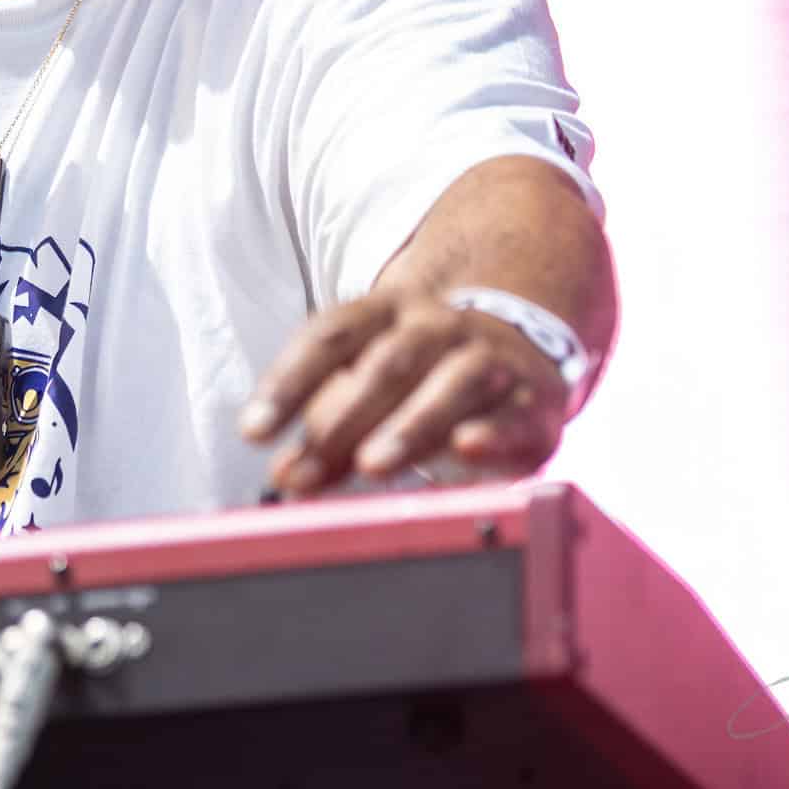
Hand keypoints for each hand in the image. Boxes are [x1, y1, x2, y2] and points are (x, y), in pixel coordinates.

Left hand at [241, 281, 568, 496]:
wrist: (522, 334)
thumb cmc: (425, 369)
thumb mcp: (370, 383)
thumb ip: (328, 432)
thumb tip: (286, 476)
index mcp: (386, 312)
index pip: (329, 336)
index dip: (288, 381)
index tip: (252, 430)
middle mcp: (438, 326)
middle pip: (388, 363)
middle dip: (345, 416)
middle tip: (308, 467)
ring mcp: (489, 357)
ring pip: (451, 383)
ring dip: (410, 426)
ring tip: (373, 465)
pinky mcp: (535, 399)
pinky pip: (513, 414)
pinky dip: (492, 433)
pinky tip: (466, 449)